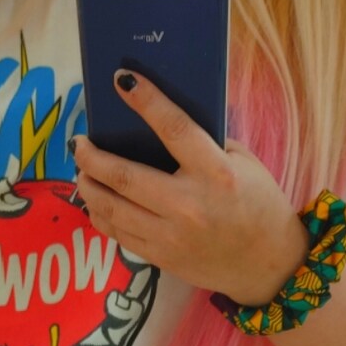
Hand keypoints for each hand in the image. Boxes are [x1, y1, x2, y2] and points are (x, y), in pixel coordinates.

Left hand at [71, 71, 308, 307]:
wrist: (266, 263)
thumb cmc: (258, 205)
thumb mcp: (244, 163)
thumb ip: (206, 144)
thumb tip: (162, 121)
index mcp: (216, 173)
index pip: (174, 129)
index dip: (146, 102)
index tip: (121, 81)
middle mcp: (189, 206)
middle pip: (125, 177)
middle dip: (92, 157)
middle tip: (78, 142)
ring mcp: (171, 236)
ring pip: (113, 208)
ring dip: (88, 186)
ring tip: (81, 170)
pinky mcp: (161, 257)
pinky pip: (118, 233)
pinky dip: (100, 214)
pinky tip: (95, 200)